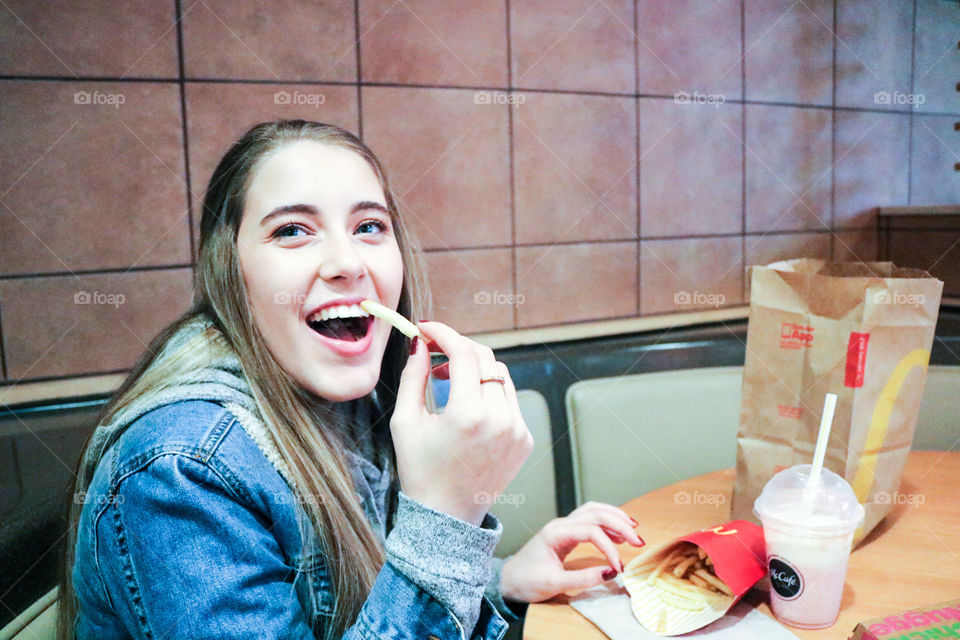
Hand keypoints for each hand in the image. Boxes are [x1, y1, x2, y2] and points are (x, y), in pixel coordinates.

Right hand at [390, 321, 533, 525]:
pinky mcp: (524, 439)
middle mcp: (499, 419)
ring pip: (500, 375)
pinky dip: (488, 392)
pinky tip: (466, 405)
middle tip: (434, 350)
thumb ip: (414, 376)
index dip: (444, 333)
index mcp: (467, 415)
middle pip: (484, 358)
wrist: (447, 517)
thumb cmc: (419, 470)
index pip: (462, 353)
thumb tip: (420, 344)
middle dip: (458, 347)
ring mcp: (517, 430)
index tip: (427, 329)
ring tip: (446, 379)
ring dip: (474, 368)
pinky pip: (508, 400)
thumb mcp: (406, 422)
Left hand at [499, 502, 644, 602]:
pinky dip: (607, 524)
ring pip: (594, 512)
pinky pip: (590, 521)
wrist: (507, 581)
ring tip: (634, 531)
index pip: (592, 531)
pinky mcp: (566, 534)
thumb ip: (583, 578)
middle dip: (620, 524)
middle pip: (596, 513)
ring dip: (615, 518)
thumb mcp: (554, 583)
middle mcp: (561, 524)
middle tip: (639, 541)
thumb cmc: (526, 581)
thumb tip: (611, 572)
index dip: (610, 548)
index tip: (620, 567)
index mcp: (556, 532)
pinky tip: (618, 536)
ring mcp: (563, 527)